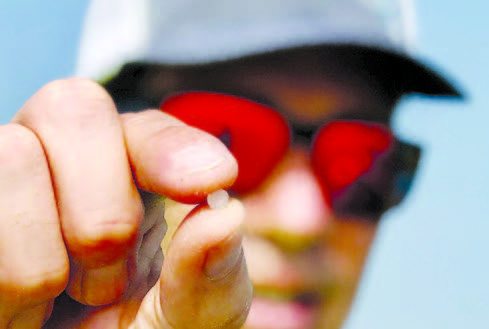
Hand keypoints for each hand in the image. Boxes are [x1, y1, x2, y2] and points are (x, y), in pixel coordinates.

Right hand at [0, 78, 251, 328]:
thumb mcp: (185, 320)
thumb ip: (210, 277)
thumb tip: (226, 214)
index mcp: (131, 179)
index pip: (145, 128)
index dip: (171, 147)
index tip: (214, 178)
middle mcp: (67, 166)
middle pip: (71, 106)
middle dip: (102, 208)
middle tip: (109, 282)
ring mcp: (9, 186)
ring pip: (12, 155)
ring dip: (45, 256)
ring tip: (56, 301)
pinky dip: (6, 283)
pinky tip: (21, 312)